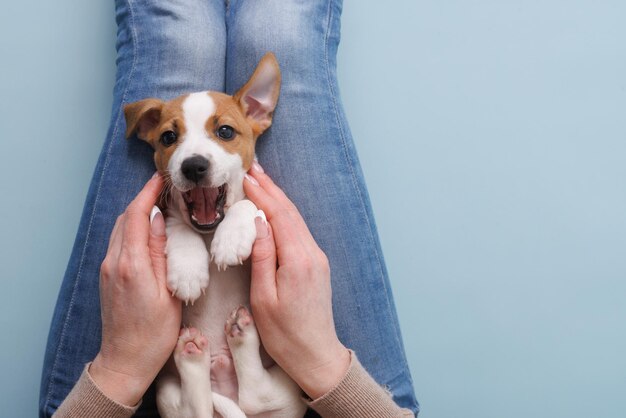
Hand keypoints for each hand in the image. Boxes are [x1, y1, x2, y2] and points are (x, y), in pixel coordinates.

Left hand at [90, 173, 181, 405]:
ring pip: (120, 228)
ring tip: (160, 203)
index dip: (148, 193)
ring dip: (137, 212)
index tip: (162, 178)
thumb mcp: (169, 293)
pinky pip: (118, 241)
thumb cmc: (154, 333)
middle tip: (166, 187)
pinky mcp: (108, 275)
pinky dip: (132, 227)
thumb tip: (159, 219)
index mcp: (132, 265)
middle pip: (124, 217)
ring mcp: (108, 269)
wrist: (125, 360)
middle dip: (143, 198)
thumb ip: (161, 253)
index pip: (136, 216)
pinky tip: (148, 229)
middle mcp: (114, 262)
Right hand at [243, 163, 350, 399]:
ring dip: (278, 199)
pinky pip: (300, 231)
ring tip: (261, 181)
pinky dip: (285, 214)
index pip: (278, 216)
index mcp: (297, 260)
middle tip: (252, 168)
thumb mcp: (263, 298)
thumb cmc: (284, 334)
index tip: (244, 177)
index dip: (261, 194)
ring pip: (296, 219)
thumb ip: (262, 257)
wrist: (316, 354)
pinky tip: (274, 209)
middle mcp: (312, 253)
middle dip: (271, 189)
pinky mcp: (316, 264)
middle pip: (290, 212)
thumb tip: (257, 222)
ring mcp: (317, 258)